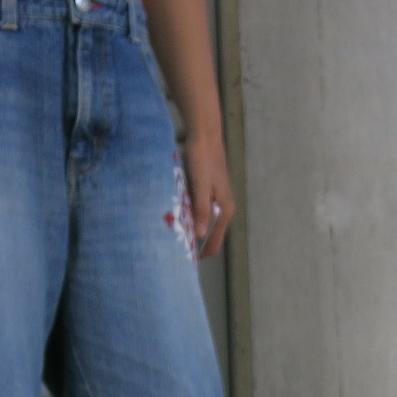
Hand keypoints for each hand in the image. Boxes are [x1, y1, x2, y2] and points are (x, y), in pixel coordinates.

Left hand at [181, 130, 234, 257]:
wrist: (205, 136)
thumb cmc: (202, 160)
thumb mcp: (199, 186)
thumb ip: (200, 210)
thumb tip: (200, 235)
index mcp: (224, 211)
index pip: (215, 243)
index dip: (201, 254)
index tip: (185, 260)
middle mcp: (224, 208)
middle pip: (209, 235)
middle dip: (194, 242)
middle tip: (173, 247)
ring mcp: (217, 200)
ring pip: (203, 222)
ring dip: (190, 229)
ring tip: (172, 232)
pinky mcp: (209, 192)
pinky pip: (200, 211)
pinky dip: (189, 216)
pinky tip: (176, 213)